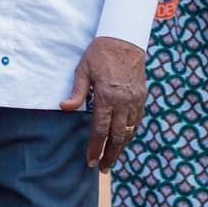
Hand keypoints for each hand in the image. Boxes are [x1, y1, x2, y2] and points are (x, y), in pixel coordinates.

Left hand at [61, 36, 146, 172]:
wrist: (125, 39)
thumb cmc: (100, 53)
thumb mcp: (83, 69)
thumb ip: (77, 92)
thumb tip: (65, 108)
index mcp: (107, 96)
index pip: (100, 130)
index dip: (96, 148)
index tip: (91, 161)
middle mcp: (123, 101)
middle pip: (117, 136)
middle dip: (110, 155)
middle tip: (103, 168)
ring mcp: (135, 100)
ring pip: (129, 131)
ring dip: (122, 147)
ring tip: (113, 159)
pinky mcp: (142, 96)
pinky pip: (137, 120)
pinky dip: (131, 132)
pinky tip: (125, 139)